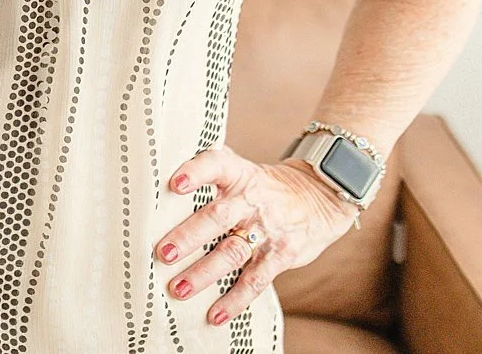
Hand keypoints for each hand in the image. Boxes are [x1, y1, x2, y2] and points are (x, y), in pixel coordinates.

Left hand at [151, 143, 361, 325]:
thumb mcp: (243, 168)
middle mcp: (251, 201)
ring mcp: (267, 230)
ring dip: (203, 273)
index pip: (216, 165)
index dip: (195, 172)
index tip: (174, 183)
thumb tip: (163, 169)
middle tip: (162, 252)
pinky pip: (255, 280)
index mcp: (238, 175)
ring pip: (232, 252)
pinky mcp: (281, 255)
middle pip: (218, 217)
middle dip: (188, 236)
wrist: (319, 197)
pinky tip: (215, 314)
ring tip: (179, 288)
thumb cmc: (265, 186)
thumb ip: (210, 169)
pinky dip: (235, 300)